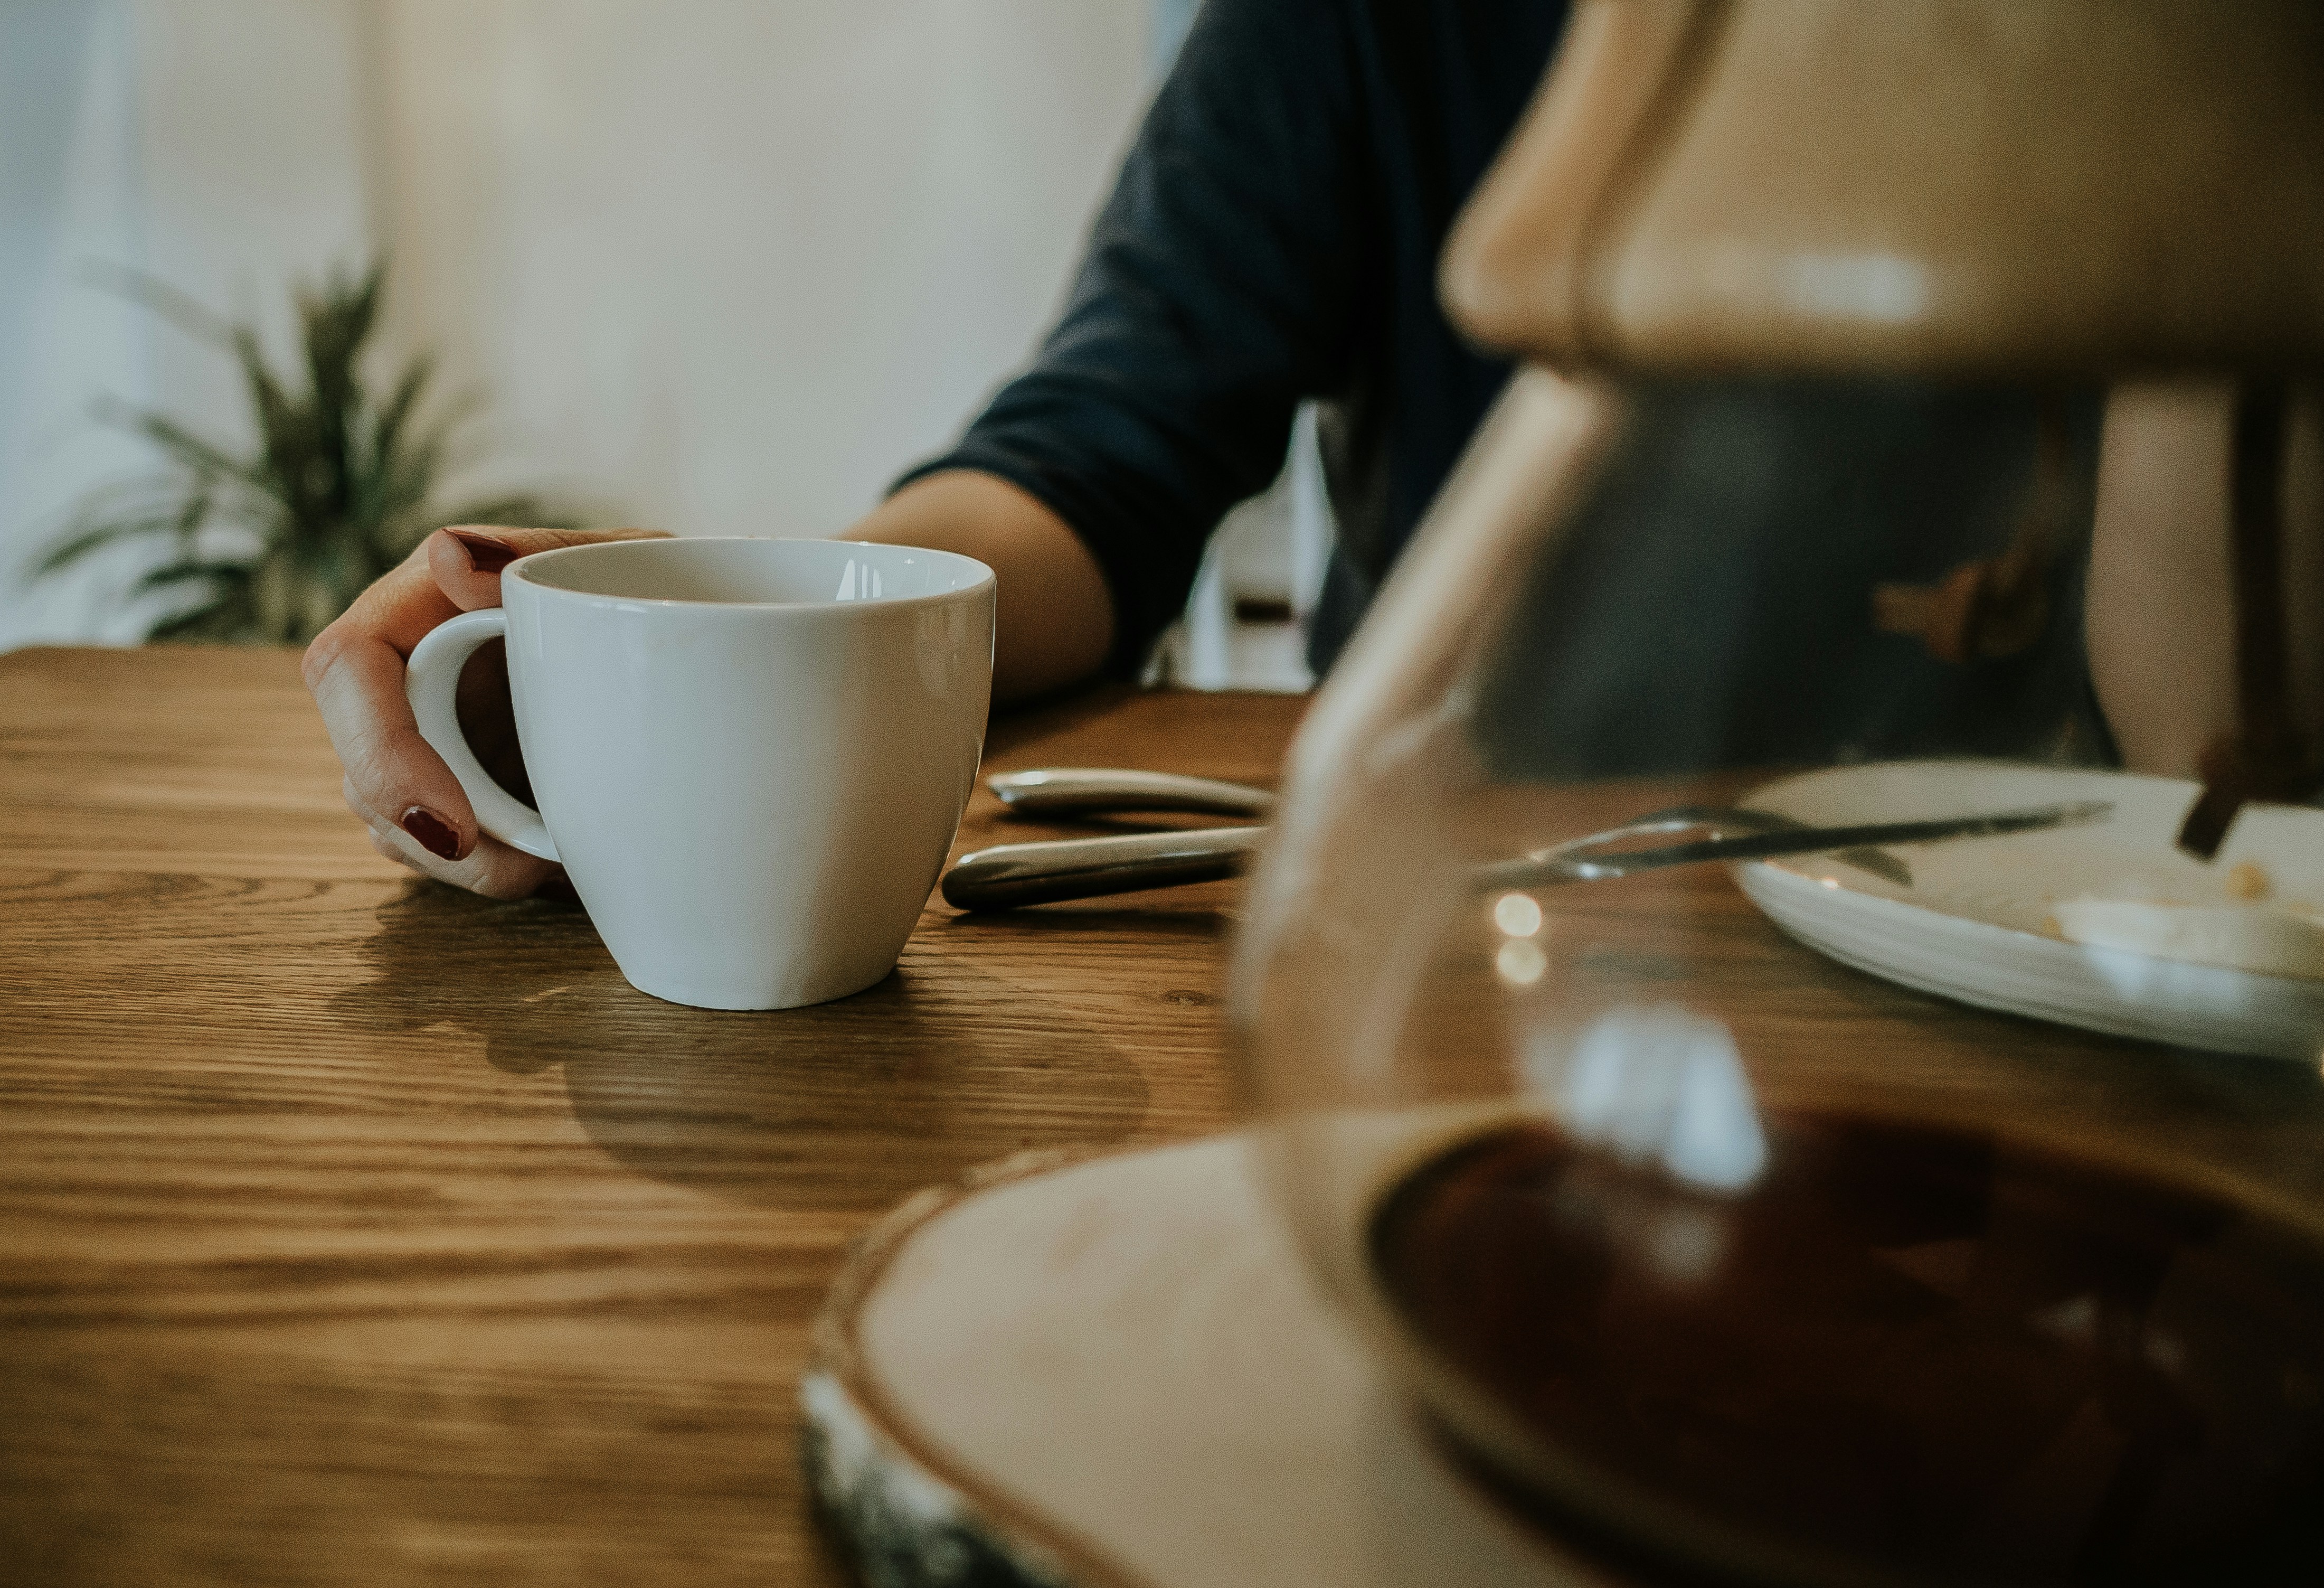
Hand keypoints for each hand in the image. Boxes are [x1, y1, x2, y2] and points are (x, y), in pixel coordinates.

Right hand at [304, 525, 667, 897]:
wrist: (670, 653)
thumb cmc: (631, 591)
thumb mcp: (607, 562)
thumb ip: (529, 555)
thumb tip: (453, 559)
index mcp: (416, 605)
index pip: (347, 667)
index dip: (383, 751)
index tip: (455, 825)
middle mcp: (398, 679)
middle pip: (358, 771)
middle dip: (425, 837)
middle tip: (511, 872)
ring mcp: (417, 743)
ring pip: (392, 825)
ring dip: (464, 865)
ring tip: (547, 867)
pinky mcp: (448, 793)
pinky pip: (434, 851)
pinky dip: (486, 870)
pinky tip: (547, 866)